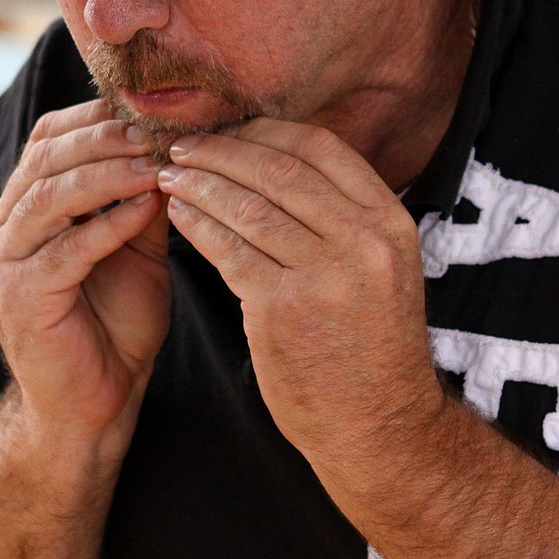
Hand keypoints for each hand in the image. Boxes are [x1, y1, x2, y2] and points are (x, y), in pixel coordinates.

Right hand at [0, 100, 169, 444]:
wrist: (93, 407)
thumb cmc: (115, 326)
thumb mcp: (136, 248)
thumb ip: (144, 199)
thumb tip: (176, 146)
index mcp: (22, 208)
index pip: (49, 138)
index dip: (98, 117)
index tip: (152, 109)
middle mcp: (3, 228)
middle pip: (47, 156)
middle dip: (105, 137)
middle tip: (158, 131)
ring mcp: (3, 262)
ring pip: (52, 193)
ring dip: (110, 172)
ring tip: (157, 163)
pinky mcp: (19, 296)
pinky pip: (66, 247)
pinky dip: (110, 222)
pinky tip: (148, 207)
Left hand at [156, 118, 442, 494]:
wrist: (379, 428)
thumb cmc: (369, 345)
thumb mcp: (381, 267)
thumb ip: (341, 216)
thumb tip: (275, 160)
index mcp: (389, 220)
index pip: (319, 147)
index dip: (264, 130)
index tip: (229, 130)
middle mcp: (363, 240)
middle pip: (278, 169)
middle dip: (222, 150)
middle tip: (183, 145)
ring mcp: (325, 275)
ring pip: (247, 205)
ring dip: (199, 184)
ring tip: (169, 176)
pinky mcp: (282, 309)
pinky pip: (227, 248)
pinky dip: (196, 225)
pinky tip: (176, 215)